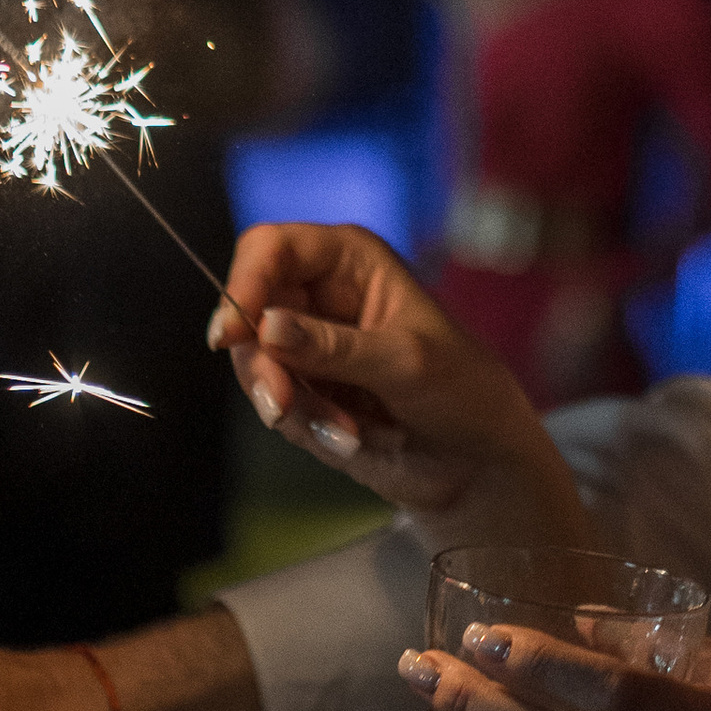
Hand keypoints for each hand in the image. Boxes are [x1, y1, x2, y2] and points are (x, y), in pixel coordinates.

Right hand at [210, 222, 575, 531]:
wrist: (478, 462)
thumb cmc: (463, 391)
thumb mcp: (406, 363)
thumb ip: (335, 346)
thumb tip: (266, 327)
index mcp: (351, 260)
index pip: (271, 248)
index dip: (245, 283)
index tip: (233, 335)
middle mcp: (322, 294)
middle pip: (248, 311)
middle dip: (266, 367)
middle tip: (284, 407)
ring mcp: (309, 345)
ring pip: (254, 364)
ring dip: (294, 406)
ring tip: (348, 432)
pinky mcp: (305, 390)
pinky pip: (273, 403)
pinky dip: (305, 427)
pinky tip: (351, 439)